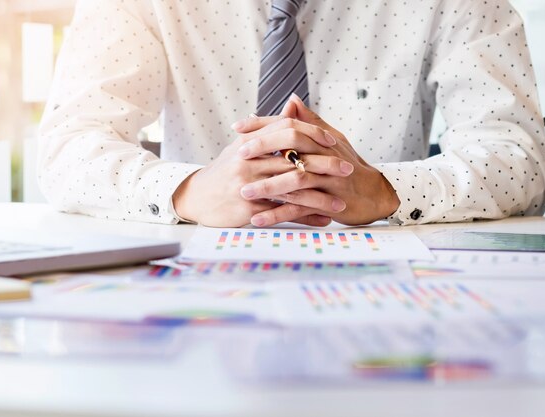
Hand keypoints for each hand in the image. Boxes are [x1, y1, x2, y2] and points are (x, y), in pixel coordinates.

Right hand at [172, 115, 344, 226]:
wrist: (195, 197)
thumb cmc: (224, 170)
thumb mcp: (243, 145)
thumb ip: (270, 127)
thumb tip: (293, 105)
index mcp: (250, 143)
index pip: (286, 129)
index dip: (312, 133)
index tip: (333, 141)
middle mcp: (249, 161)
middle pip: (295, 159)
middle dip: (325, 165)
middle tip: (348, 169)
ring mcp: (249, 186)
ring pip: (292, 188)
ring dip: (320, 196)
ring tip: (341, 202)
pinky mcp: (249, 209)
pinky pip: (283, 213)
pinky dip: (306, 217)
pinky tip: (323, 220)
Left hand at [234, 95, 400, 225]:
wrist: (374, 194)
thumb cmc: (349, 165)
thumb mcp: (332, 140)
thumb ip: (310, 122)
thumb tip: (291, 100)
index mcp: (321, 141)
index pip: (289, 126)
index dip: (263, 126)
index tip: (238, 127)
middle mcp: (325, 157)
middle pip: (292, 148)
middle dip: (264, 150)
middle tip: (238, 156)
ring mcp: (327, 181)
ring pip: (295, 180)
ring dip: (268, 187)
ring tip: (243, 192)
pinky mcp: (329, 203)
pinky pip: (300, 209)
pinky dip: (278, 214)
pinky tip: (258, 218)